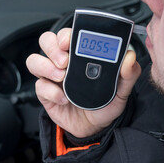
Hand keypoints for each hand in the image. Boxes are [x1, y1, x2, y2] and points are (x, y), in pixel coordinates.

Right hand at [26, 28, 140, 137]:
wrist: (95, 128)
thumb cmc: (105, 104)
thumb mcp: (121, 90)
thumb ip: (128, 73)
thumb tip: (129, 57)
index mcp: (80, 55)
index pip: (67, 35)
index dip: (64, 35)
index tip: (69, 41)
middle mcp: (63, 62)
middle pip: (46, 41)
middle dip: (52, 47)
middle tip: (65, 60)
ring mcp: (52, 77)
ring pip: (34, 60)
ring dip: (45, 66)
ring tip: (61, 76)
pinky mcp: (45, 93)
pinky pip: (39, 86)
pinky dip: (50, 91)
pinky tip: (63, 98)